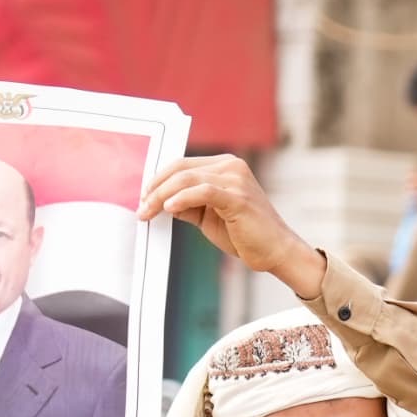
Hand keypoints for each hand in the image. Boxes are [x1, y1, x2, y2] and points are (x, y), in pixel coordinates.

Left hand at [140, 156, 324, 299]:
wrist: (275, 251)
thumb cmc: (245, 235)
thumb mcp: (208, 216)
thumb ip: (188, 205)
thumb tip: (160, 202)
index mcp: (226, 166)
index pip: (183, 165)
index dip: (158, 179)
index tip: (143, 197)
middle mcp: (232, 167)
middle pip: (181, 169)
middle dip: (155, 188)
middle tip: (141, 207)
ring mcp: (237, 180)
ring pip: (187, 179)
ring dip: (161, 196)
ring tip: (147, 211)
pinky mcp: (238, 197)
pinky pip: (202, 192)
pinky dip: (181, 198)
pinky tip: (168, 208)